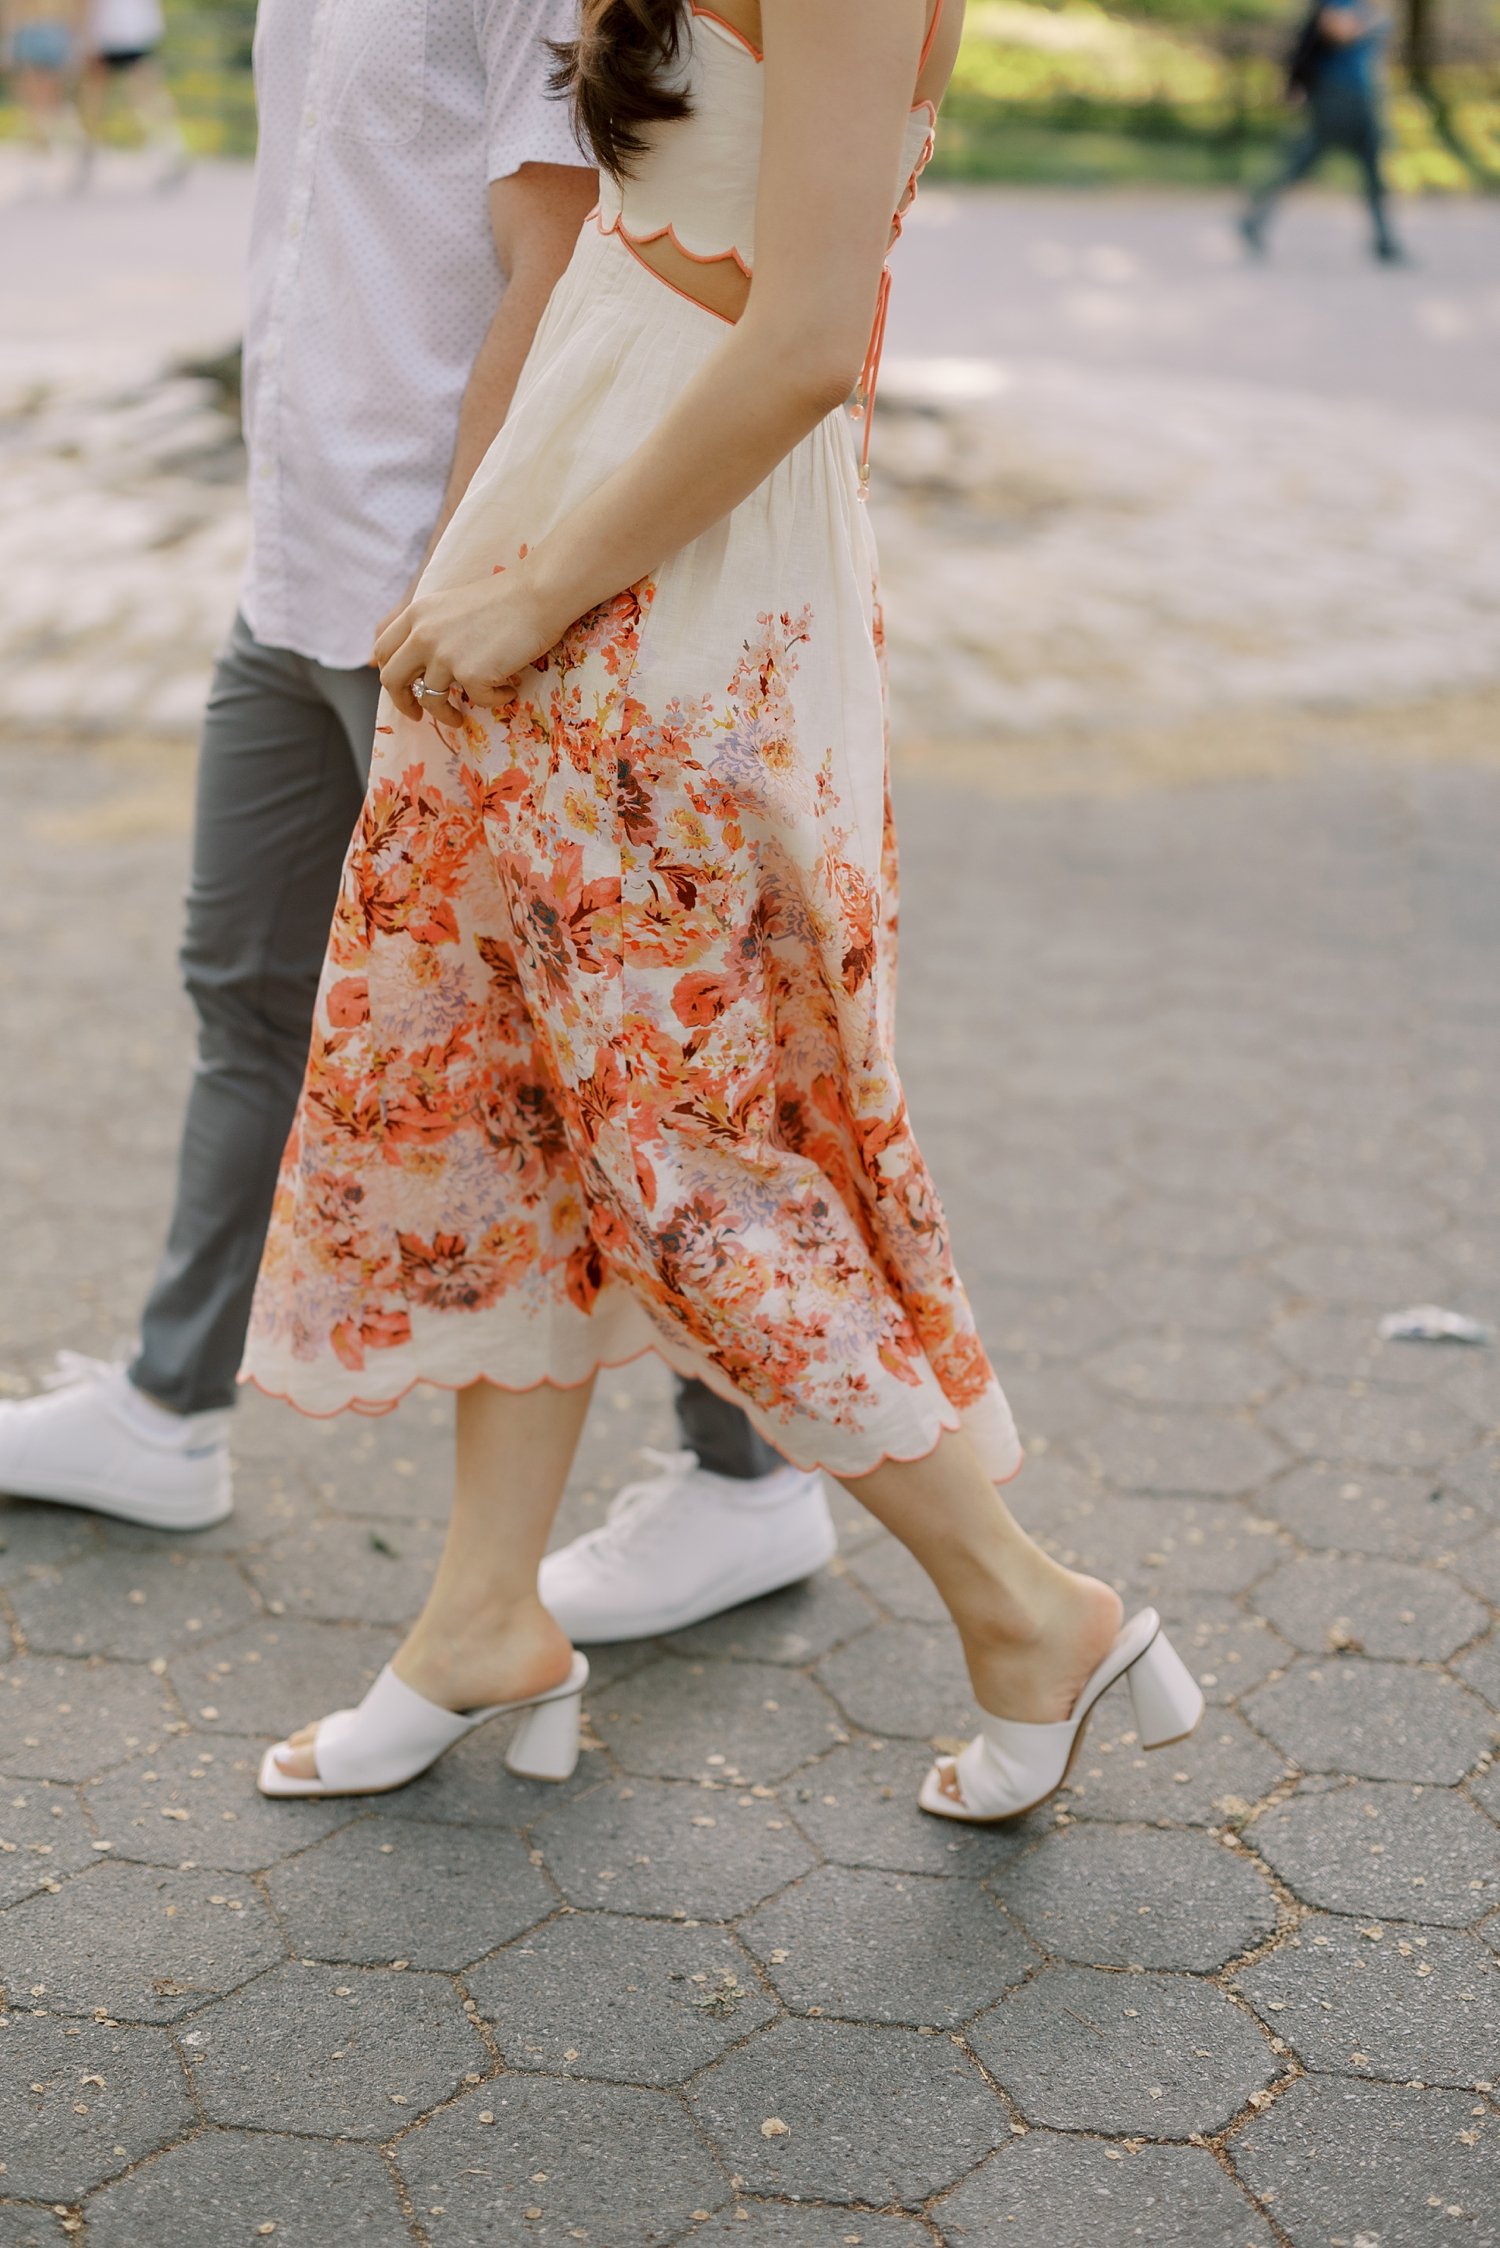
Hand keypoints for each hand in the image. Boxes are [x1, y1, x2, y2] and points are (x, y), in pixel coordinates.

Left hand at [373, 567, 561, 723]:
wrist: (538, 594)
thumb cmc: (506, 600)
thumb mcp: (452, 607)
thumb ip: (431, 630)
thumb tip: (423, 667)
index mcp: (417, 614)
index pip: (384, 650)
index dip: (390, 675)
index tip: (404, 690)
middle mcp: (423, 635)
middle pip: (392, 680)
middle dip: (403, 703)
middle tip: (418, 714)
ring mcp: (445, 656)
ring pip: (432, 700)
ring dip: (446, 714)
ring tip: (461, 717)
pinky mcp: (471, 675)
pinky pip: (478, 701)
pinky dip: (495, 699)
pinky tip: (508, 689)